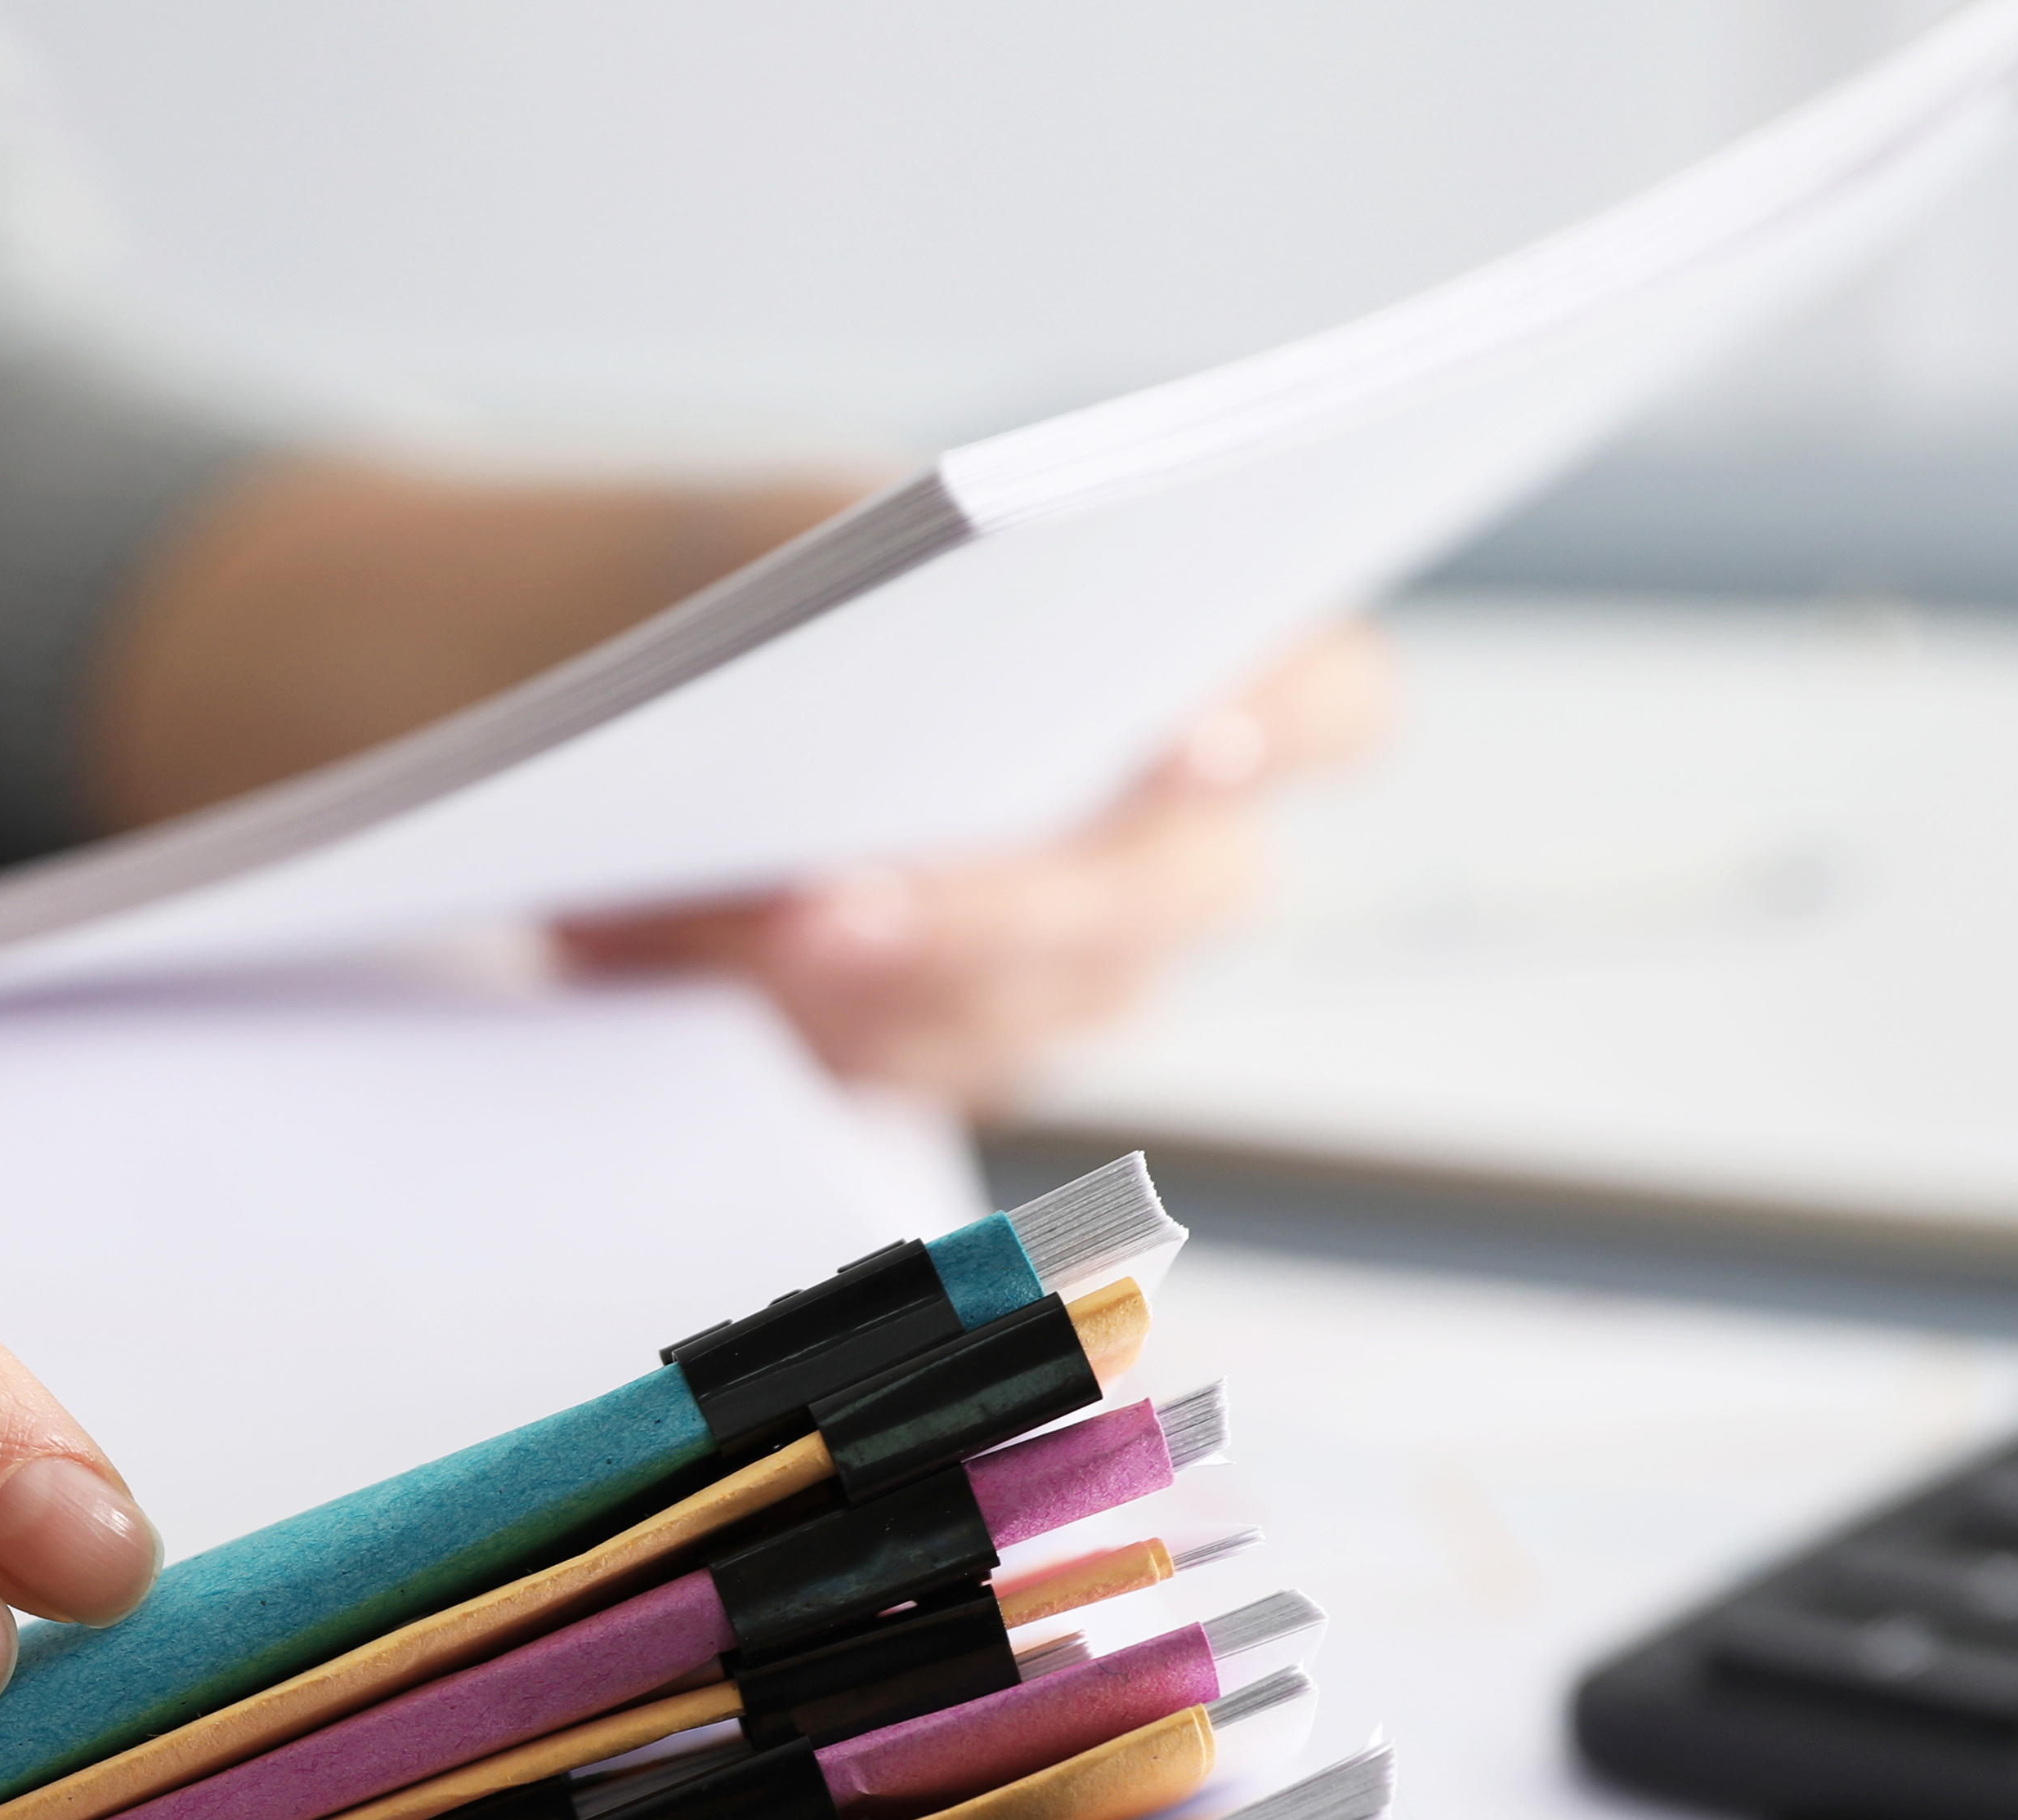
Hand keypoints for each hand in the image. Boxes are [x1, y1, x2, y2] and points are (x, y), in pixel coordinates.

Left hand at [557, 624, 1394, 1105]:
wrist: (698, 705)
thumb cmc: (821, 595)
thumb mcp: (849, 549)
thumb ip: (910, 587)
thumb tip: (887, 688)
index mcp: (1221, 679)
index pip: (1331, 708)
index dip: (1284, 727)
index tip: (1183, 737)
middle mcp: (1184, 850)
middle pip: (1163, 901)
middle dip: (996, 906)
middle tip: (841, 902)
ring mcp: (1086, 973)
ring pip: (1022, 1010)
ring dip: (861, 975)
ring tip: (712, 924)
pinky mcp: (967, 1056)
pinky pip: (913, 1071)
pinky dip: (796, 1015)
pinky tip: (686, 963)